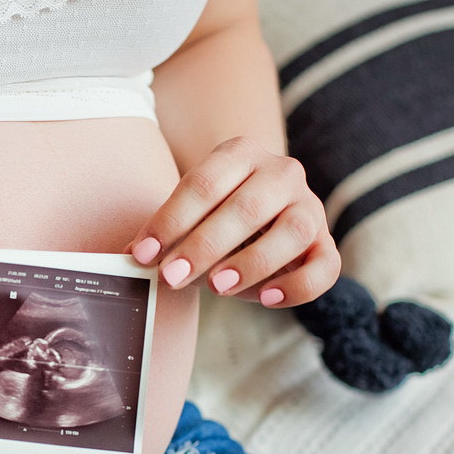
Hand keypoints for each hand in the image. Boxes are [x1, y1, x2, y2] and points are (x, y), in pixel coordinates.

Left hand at [125, 137, 339, 306]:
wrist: (257, 209)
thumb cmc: (212, 214)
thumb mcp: (185, 216)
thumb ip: (160, 235)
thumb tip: (128, 259)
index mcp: (240, 153)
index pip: (204, 184)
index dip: (171, 221)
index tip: (143, 254)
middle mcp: (281, 172)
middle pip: (247, 207)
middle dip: (204, 246)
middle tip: (171, 276)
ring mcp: (309, 206)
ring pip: (294, 231)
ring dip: (252, 262)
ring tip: (217, 286)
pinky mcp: (325, 243)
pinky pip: (326, 265)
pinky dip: (297, 286)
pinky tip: (266, 299)